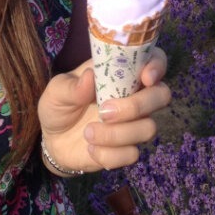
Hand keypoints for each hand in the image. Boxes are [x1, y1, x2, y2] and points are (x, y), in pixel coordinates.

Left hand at [37, 47, 170, 173]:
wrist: (52, 140)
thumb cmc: (59, 105)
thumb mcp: (57, 91)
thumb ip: (72, 86)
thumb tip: (89, 76)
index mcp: (122, 73)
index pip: (155, 60)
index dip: (157, 66)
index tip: (145, 78)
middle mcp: (135, 96)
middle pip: (161, 95)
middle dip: (137, 106)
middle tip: (104, 112)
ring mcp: (134, 124)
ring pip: (148, 128)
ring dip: (116, 134)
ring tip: (87, 133)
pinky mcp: (127, 150)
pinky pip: (132, 154)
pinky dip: (108, 154)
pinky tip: (90, 149)